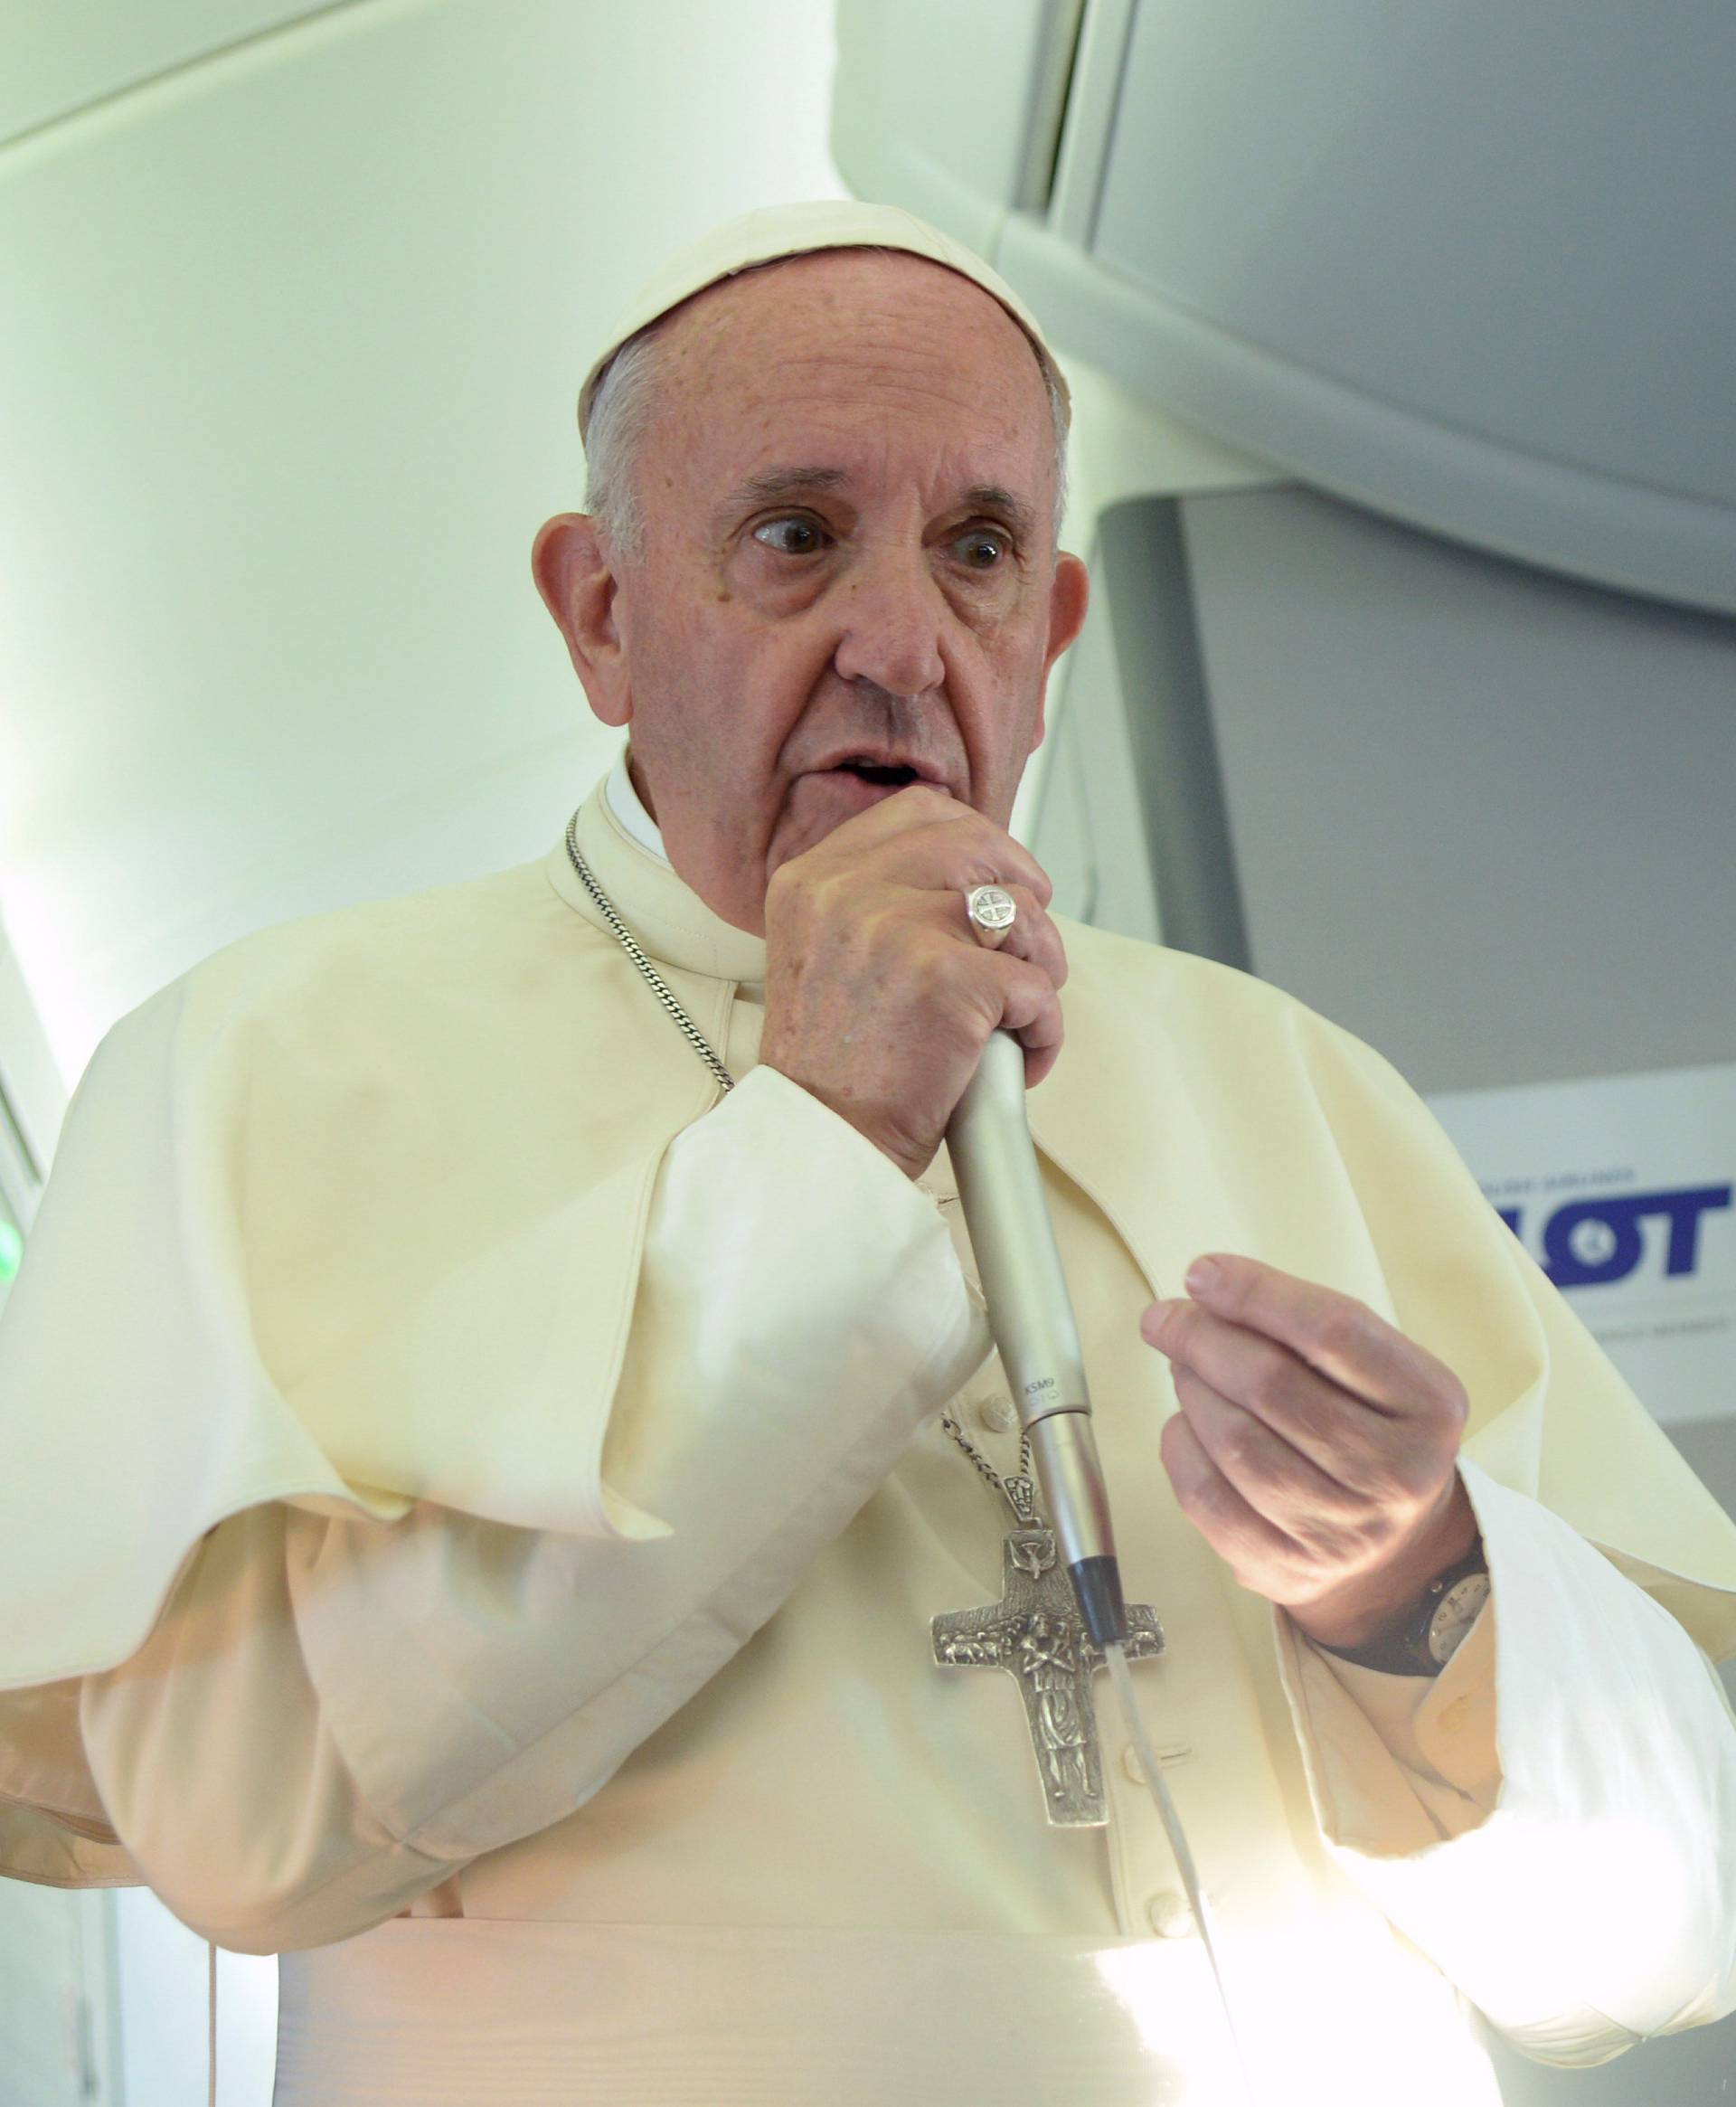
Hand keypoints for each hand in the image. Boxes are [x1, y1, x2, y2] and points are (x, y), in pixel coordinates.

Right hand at [758, 784, 1068, 1179]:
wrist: (821, 1144)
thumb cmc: (831, 1071)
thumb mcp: (823, 955)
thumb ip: (873, 902)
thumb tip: (969, 878)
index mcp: (814, 879)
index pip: (920, 811)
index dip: (978, 839)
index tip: (997, 879)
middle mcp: (850, 891)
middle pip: (980, 845)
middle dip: (1025, 891)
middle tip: (1030, 944)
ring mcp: (901, 929)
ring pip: (1021, 912)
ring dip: (1041, 966)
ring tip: (1018, 1015)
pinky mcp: (952, 981)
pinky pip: (1039, 986)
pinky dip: (1044, 1030)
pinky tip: (1018, 1059)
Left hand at [1140, 1255, 1477, 1647]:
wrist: (1393, 1548)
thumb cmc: (1368, 1427)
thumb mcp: (1373, 1369)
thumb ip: (1305, 1325)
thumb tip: (1204, 1287)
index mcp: (1429, 1404)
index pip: (1333, 1330)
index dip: (1256, 1294)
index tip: (1201, 1273)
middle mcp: (1395, 1473)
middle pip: (1272, 1385)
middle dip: (1202, 1338)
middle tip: (1166, 1318)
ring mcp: (1344, 1531)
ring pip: (1234, 1441)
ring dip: (1191, 1389)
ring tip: (1183, 1367)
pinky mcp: (1290, 1569)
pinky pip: (1206, 1498)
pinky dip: (1180, 1447)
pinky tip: (1184, 1422)